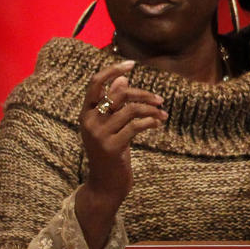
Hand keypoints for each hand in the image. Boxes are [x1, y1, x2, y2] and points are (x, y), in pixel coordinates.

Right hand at [78, 60, 166, 207]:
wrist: (105, 184)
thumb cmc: (110, 152)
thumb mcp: (111, 126)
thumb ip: (114, 105)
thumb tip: (122, 81)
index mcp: (86, 113)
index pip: (95, 83)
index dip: (113, 70)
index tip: (131, 63)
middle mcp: (89, 121)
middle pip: (118, 94)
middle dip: (143, 94)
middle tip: (160, 100)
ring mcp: (99, 134)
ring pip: (130, 109)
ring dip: (151, 110)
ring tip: (163, 116)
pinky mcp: (111, 147)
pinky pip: (135, 126)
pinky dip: (150, 122)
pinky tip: (158, 124)